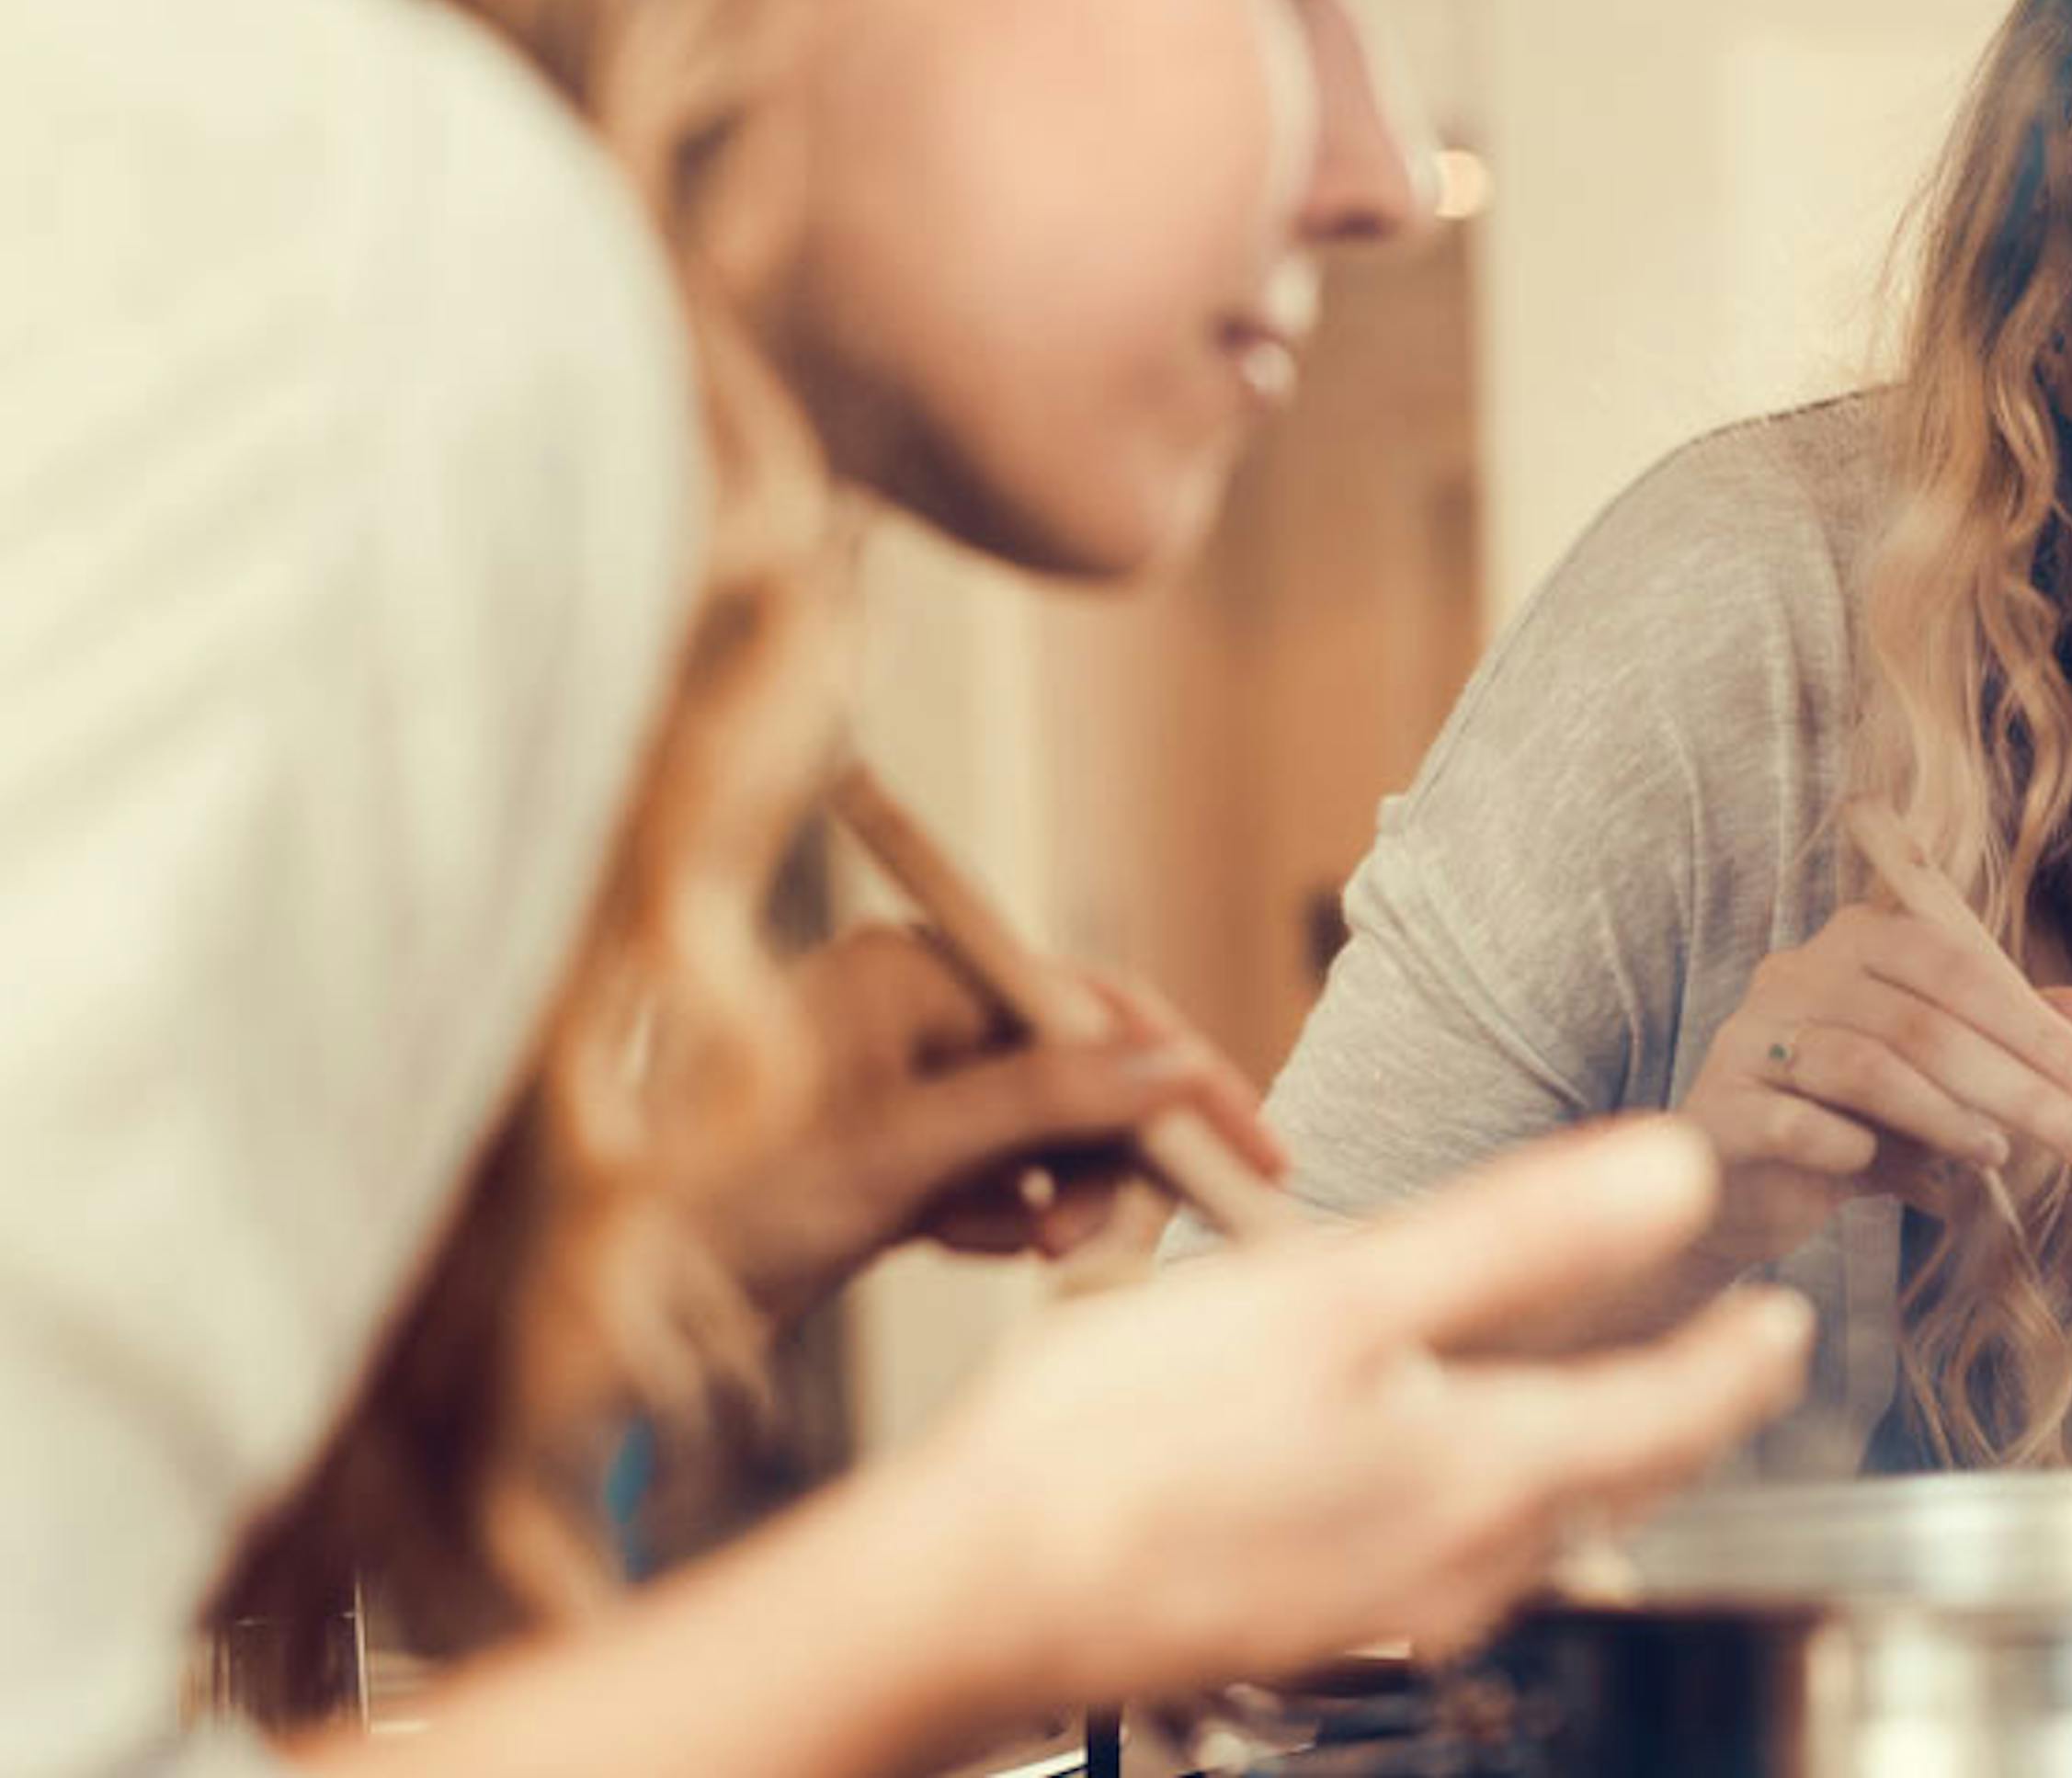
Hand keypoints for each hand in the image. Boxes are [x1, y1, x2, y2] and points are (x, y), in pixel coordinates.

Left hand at [706, 926, 1285, 1322]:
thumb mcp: (902, 1150)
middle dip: (1110, 1153)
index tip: (1251, 1144)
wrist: (616, 1308)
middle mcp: (918, 1007)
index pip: (1090, 1004)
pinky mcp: (898, 1150)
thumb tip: (1169, 1071)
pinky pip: (1001, 1173)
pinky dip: (1006, 1215)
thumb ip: (1043, 1100)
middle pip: (1079, 1069)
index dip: (1178, 1073)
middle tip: (1112, 1239)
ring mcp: (908, 1079)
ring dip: (1062, 1194)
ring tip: (1037, 1250)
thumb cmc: (728, 1202)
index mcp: (915, 967)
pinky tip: (969, 1243)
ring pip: (1048, 1130)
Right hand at [909, 1118, 1814, 1709]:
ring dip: (1592, 1453)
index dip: (1738, 1362)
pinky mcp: (1314, 1621)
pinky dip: (1493, 1488)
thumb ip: (1520, 1236)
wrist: (973, 1598)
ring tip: (1614, 1392)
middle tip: (1728, 1356)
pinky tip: (1444, 1454)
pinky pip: (1451, 1550)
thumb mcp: (1340, 1293)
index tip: (1785, 1324)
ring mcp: (1385, 1610)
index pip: (1672, 1417)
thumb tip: (1676, 1177)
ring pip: (1537, 1523)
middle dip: (1682, 1413)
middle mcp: (1460, 1565)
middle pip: (1615, 1479)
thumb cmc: (1132, 1439)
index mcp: (1484, 1474)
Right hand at [1679, 900, 2071, 1273]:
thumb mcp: (1942, 1077)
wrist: (1744, 1189)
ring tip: (2000, 1156)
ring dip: (1948, 1116)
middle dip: (2021, 1087)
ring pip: (1864, 1064)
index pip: (1958, 967)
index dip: (2039, 1028)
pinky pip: (1797, 1121)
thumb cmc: (1853, 1118)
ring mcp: (1750, 1034)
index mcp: (1859, 940)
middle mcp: (1798, 971)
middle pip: (1922, 1021)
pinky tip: (1911, 1184)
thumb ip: (2010, 1040)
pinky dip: (1858, 1149)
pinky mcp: (1720, 1106)